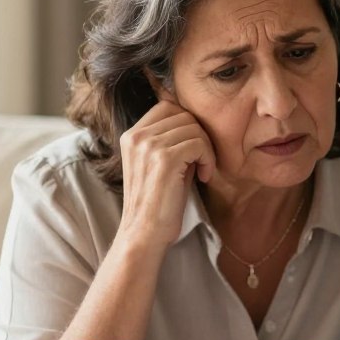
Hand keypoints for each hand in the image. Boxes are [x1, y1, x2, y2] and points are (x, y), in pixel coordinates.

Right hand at [117, 95, 215, 247]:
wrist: (144, 234)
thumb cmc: (158, 203)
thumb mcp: (159, 164)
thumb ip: (171, 141)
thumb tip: (197, 123)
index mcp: (131, 135)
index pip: (167, 106)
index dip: (188, 125)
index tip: (192, 150)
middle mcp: (136, 135)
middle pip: (184, 114)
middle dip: (200, 136)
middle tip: (201, 162)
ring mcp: (148, 145)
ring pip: (194, 128)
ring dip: (206, 150)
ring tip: (201, 172)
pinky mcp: (164, 159)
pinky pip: (199, 144)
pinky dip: (208, 160)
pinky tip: (202, 177)